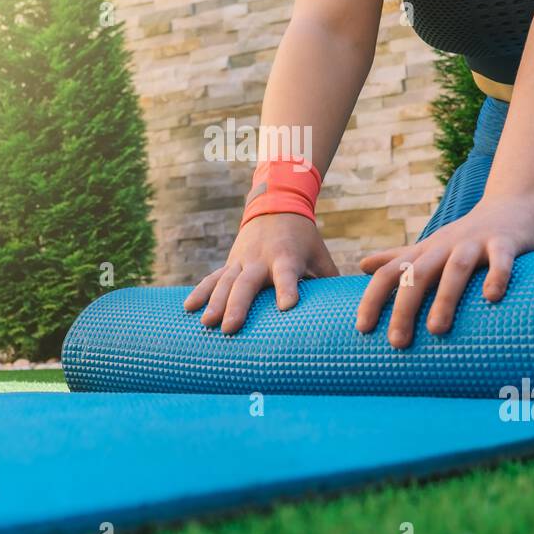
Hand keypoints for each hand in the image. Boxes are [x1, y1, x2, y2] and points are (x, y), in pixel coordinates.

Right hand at [184, 213, 339, 332]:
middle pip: (247, 283)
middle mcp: (261, 259)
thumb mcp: (320, 255)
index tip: (286, 306)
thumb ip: (330, 283)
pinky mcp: (230, 263)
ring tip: (206, 324)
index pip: (287, 274)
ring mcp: (241, 260)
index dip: (287, 288)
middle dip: (237, 305)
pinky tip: (187, 309)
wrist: (276, 205)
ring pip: (225, 282)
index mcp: (286, 257)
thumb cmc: (304, 238)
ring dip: (214, 302)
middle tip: (230, 328)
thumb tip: (345, 314)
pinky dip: (200, 292)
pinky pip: (212, 278)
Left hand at [356, 196, 533, 348]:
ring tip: (436, 330)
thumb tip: (362, 265)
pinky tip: (492, 298)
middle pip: (418, 274)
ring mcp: (475, 243)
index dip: (372, 298)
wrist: (511, 206)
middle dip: (404, 308)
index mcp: (425, 252)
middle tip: (397, 342)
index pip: (390, 274)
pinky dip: (497, 276)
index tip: (363, 329)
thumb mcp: (429, 246)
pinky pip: (500, 260)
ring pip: (455, 269)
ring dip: (444, 298)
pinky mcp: (505, 243)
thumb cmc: (465, 237)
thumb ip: (398, 258)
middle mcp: (445, 246)